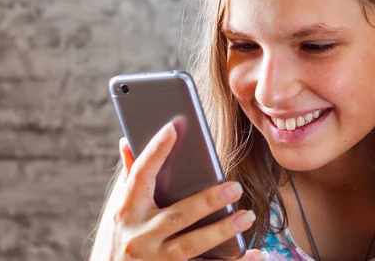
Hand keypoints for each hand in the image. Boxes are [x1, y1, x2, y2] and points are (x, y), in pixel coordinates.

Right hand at [108, 120, 261, 260]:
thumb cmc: (121, 239)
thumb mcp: (119, 212)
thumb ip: (130, 179)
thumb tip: (128, 141)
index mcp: (126, 211)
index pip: (140, 175)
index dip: (155, 151)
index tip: (173, 127)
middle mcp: (139, 236)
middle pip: (178, 215)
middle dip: (208, 201)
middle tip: (235, 187)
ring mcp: (154, 260)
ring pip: (192, 245)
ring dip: (222, 231)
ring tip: (247, 216)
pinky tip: (256, 254)